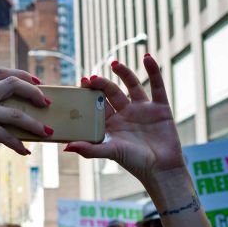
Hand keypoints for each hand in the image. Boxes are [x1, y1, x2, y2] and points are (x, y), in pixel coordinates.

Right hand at [0, 69, 50, 185]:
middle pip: (13, 85)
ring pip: (17, 115)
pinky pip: (8, 136)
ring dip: (35, 124)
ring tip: (47, 132)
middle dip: (34, 93)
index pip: (2, 73)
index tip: (37, 81)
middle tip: (47, 104)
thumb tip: (15, 115)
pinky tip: (25, 151)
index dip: (22, 75)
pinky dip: (19, 145)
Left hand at [64, 56, 183, 184]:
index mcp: (110, 123)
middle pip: (112, 93)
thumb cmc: (134, 162)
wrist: (161, 168)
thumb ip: (89, 149)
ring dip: (124, 73)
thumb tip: (66, 147)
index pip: (97, 104)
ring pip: (132, 85)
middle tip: (92, 77)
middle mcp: (125, 113)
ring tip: (114, 63)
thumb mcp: (110, 152)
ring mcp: (142, 109)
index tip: (82, 82)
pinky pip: (157, 86)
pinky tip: (147, 58)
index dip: (90, 93)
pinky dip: (153, 71)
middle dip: (102, 83)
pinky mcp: (160, 107)